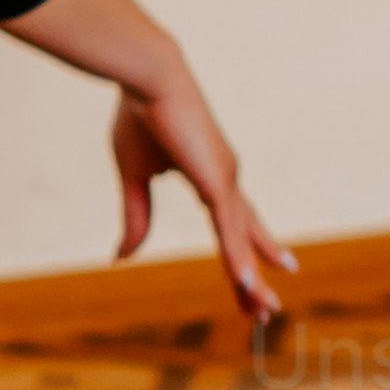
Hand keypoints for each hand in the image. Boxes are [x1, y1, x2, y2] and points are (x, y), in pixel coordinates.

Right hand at [109, 64, 298, 328]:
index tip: (248, 285)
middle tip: (266, 312)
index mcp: (211, 178)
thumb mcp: (134, 176)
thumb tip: (123, 258)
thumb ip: (136, 218)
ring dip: (251, 277)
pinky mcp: (217, 180)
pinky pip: (229, 228)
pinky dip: (237, 257)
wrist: (148, 77)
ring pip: (241, 240)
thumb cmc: (140, 116)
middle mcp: (226, 180)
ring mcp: (226, 180)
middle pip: (245, 239)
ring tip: (264, 311)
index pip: (230, 227)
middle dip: (255, 276)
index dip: (240, 256)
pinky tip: (244, 282)